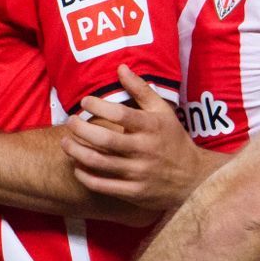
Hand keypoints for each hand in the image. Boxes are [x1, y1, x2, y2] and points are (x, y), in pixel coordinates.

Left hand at [61, 65, 210, 209]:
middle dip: (81, 130)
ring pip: (99, 163)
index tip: (84, 102)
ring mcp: (138, 173)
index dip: (98, 106)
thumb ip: (141, 89)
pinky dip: (86, 176)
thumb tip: (121, 67)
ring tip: (66, 142)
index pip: (120, 114)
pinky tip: (77, 167)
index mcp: (151, 127)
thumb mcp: (162, 111)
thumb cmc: (173, 139)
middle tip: (70, 122)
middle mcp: (144, 150)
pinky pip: (103, 186)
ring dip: (77, 152)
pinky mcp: (134, 193)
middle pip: (105, 140)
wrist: (193, 178)